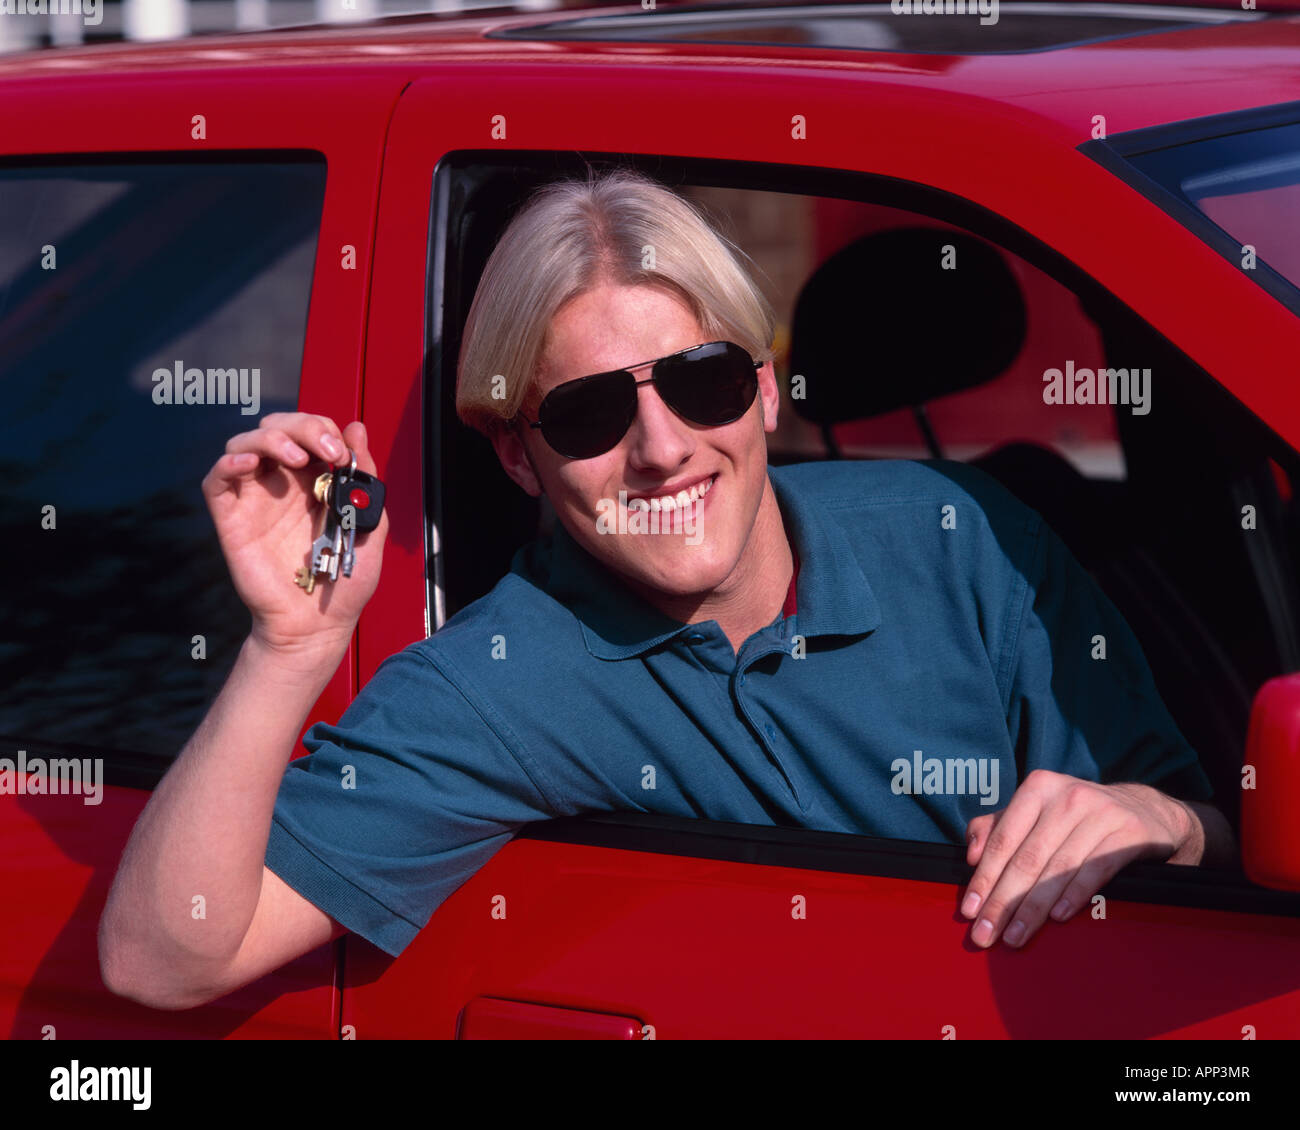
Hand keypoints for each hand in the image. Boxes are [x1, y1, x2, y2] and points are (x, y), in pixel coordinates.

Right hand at [201, 413, 388, 655]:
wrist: (318, 623)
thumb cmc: (344, 580)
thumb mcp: (368, 523)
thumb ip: (365, 478)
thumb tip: (357, 428)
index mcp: (316, 480)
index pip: (309, 431)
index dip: (324, 429)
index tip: (343, 454)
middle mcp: (283, 482)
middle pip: (276, 426)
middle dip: (302, 426)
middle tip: (326, 451)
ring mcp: (255, 498)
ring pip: (244, 442)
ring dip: (270, 437)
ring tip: (296, 459)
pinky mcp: (231, 518)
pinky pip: (216, 479)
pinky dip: (230, 461)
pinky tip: (251, 463)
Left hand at [960, 769, 1191, 948]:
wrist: (1143, 810)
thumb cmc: (1076, 816)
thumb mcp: (1035, 811)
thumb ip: (996, 827)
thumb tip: (971, 855)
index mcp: (1037, 788)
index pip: (1003, 840)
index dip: (984, 878)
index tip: (969, 910)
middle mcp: (1067, 797)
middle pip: (1027, 859)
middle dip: (1003, 902)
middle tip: (986, 934)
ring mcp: (1100, 814)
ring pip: (1057, 870)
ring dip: (1033, 909)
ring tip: (1015, 937)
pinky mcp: (1129, 834)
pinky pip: (1095, 870)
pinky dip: (1074, 895)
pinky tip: (1057, 918)